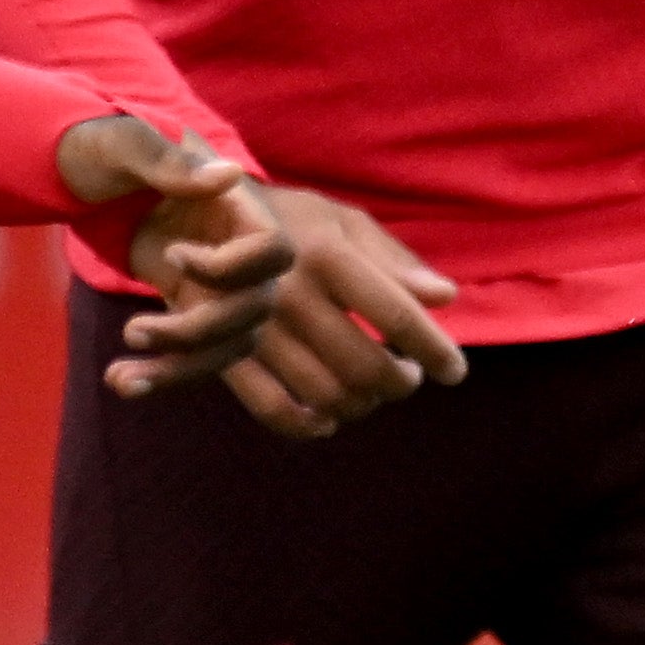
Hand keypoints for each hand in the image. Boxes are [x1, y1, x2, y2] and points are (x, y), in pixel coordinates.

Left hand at [56, 114, 307, 409]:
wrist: (92, 178)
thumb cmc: (109, 149)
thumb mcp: (127, 146)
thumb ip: (169, 161)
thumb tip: (227, 174)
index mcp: (239, 207)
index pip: (272, 250)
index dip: (232, 267)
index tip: (174, 254)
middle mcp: (241, 255)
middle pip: (250, 312)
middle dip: (196, 332)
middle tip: (134, 331)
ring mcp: (220, 289)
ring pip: (224, 347)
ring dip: (177, 368)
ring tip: (121, 376)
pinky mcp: (192, 312)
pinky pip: (191, 356)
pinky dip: (160, 376)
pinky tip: (122, 383)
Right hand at [202, 181, 468, 439]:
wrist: (189, 220)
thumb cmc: (285, 222)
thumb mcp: (340, 222)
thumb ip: (394, 261)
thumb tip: (446, 298)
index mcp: (327, 254)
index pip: (396, 314)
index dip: (433, 349)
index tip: (455, 371)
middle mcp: (292, 293)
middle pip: (365, 366)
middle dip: (399, 383)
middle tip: (407, 377)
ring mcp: (256, 328)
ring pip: (327, 395)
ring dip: (362, 404)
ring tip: (372, 391)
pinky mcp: (226, 354)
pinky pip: (274, 409)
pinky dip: (309, 425)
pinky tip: (328, 417)